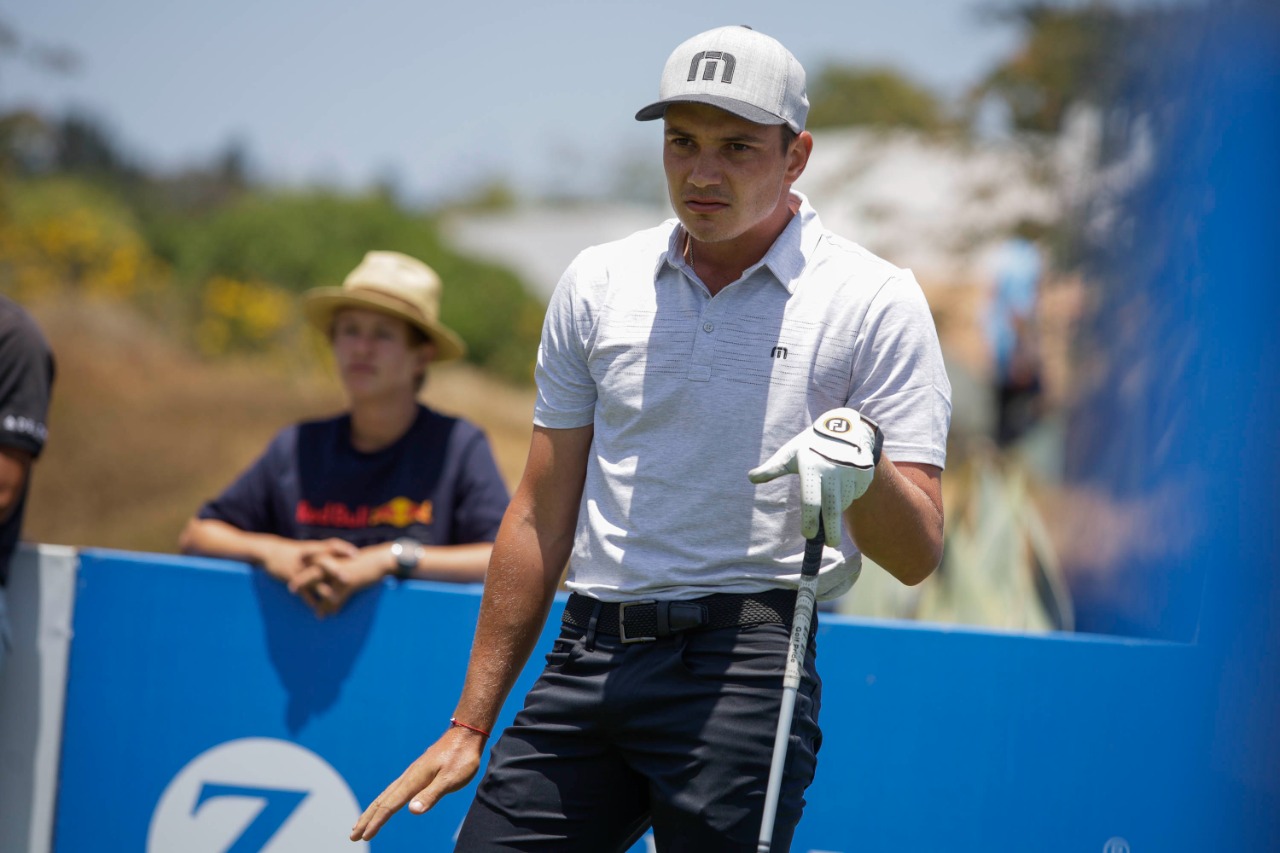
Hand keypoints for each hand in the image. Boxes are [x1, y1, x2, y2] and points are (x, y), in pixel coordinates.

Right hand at [260, 538, 355, 616]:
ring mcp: (300, 568)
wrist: (270, 552)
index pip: (332, 545)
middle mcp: (308, 557)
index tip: (357, 554)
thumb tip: (341, 558)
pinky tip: (316, 608)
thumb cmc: (292, 551)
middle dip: (335, 570)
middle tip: (348, 579)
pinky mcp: (291, 577)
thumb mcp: (308, 548)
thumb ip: (323, 553)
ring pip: (313, 580)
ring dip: (324, 591)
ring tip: (336, 600)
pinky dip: (309, 599)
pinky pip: (302, 590)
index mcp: (314, 548)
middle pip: (324, 562)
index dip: (344, 549)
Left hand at [291, 544, 390, 617]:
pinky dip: (334, 607)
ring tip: (317, 613)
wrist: (382, 560)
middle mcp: (335, 565)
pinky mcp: (349, 582)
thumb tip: (337, 573)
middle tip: (291, 589)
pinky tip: (332, 615)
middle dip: (302, 581)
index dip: (304, 568)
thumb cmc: (369, 560)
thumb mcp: (353, 561)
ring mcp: (341, 574)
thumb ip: (342, 566)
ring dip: (319, 602)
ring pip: (324, 589)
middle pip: (313, 573)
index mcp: (335, 557)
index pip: (314, 562)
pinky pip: (338, 597)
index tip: (293, 573)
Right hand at [350, 726, 486, 841]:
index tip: (364, 836)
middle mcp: (408, 777)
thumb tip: (412, 811)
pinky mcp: (417, 773)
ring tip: (361, 824)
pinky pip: (394, 790)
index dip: (377, 822)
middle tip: (352, 836)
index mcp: (414, 780)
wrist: (466, 735)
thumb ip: (432, 795)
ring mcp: (411, 774)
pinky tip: (385, 804)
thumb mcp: (451, 779)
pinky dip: (384, 801)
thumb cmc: (461, 758)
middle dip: (366, 819)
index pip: (390, 805)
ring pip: (386, 795)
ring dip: (372, 811)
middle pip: (382, 800)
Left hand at [748, 408, 882, 545]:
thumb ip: (772, 468)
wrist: (846, 428)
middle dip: (832, 531)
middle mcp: (833, 471)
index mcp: (812, 467)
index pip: (810, 501)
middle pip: (832, 509)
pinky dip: (849, 494)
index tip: (809, 535)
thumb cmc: (811, 444)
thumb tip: (750, 477)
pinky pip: (855, 493)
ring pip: (844, 502)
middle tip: (830, 544)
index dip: (810, 520)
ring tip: (830, 490)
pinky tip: (844, 480)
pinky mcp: (865, 474)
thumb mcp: (790, 453)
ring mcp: (851, 473)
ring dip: (837, 506)